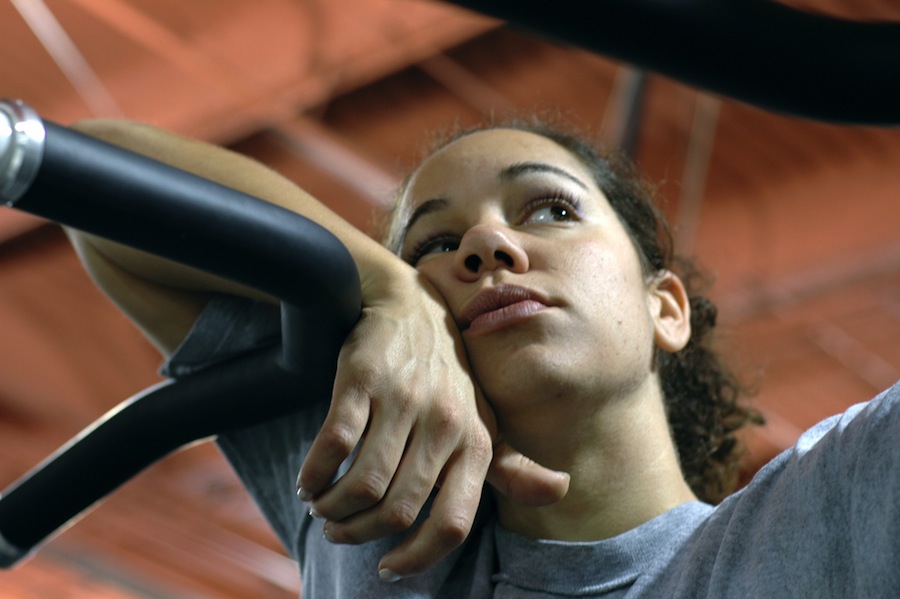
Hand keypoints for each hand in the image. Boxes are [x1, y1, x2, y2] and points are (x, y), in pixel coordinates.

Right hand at [295, 272, 567, 579]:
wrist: (411, 306)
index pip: (452, 522)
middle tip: (340, 530)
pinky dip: (314, 474)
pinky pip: (333, 445)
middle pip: (397, 510)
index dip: (417, 557)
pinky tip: (309, 481)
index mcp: (477, 440)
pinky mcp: (363, 379)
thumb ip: (512, 465)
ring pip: (364, 485)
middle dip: (360, 533)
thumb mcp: (485, 419)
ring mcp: (403, 400)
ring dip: (335, 508)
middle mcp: (444, 422)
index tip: (388, 567)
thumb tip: (561, 491)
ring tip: (323, 507)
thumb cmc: (449, 376)